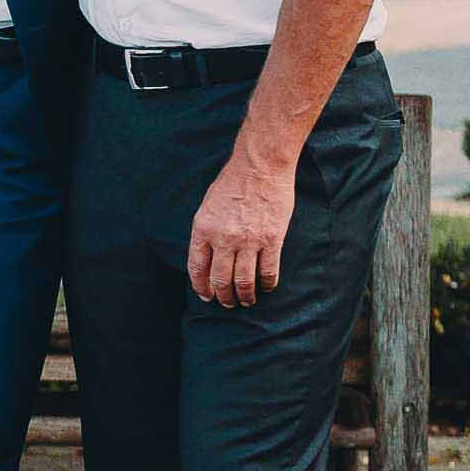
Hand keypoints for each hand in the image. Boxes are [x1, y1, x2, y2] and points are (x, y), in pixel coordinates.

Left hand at [186, 146, 295, 306]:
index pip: (197, 268)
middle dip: (223, 297)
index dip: (201, 286)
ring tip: (246, 301)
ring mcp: (249, 241)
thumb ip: (205, 233)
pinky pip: (269, 271)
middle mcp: (223, 239)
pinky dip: (267, 284)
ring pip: (244, 280)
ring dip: (245, 296)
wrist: (260, 167)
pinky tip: (266, 288)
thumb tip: (207, 258)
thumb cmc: (232, 184)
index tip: (205, 296)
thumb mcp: (207, 207)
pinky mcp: (272, 240)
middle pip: (220, 279)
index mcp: (203, 230)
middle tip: (227, 303)